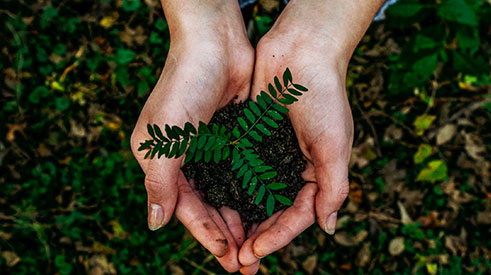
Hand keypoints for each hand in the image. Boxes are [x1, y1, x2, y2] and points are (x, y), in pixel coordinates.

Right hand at [130, 1, 253, 271]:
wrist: (214, 44)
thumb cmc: (183, 86)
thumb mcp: (163, 139)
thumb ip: (159, 183)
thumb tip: (154, 225)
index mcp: (163, 162)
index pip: (185, 209)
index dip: (206, 235)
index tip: (227, 258)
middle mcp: (186, 159)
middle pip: (208, 207)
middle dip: (226, 236)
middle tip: (247, 264)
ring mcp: (211, 149)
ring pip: (227, 195)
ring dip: (241, 220)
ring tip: (258, 246)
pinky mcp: (234, 138)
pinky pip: (243, 174)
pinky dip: (252, 194)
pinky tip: (266, 212)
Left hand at [238, 33, 352, 274]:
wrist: (301, 52)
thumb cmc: (324, 96)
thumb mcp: (335, 145)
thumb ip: (333, 187)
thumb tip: (328, 228)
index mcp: (316, 174)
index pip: (297, 216)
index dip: (278, 237)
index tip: (255, 252)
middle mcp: (292, 168)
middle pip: (273, 212)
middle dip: (256, 237)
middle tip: (236, 261)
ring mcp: (270, 155)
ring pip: (253, 196)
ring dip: (240, 220)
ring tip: (224, 243)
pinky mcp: (251, 140)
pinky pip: (238, 170)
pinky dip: (228, 189)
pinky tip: (214, 205)